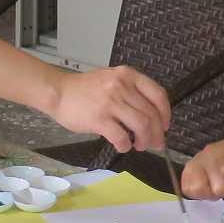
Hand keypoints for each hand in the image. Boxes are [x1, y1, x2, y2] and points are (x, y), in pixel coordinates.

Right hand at [46, 64, 171, 153]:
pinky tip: (123, 146)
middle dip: (157, 133)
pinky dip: (125, 145)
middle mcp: (122, 86)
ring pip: (141, 126)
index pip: (158, 94)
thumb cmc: (83, 89)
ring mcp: (110, 102)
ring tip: (139, 146)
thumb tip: (149, 116)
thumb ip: (130, 91)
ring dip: (144, 140)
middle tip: (155, 144)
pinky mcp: (99, 118)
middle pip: (151, 114)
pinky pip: (121, 136)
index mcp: (128, 75)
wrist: (58, 92)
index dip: (165, 114)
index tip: (164, 126)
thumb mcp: (111, 79)